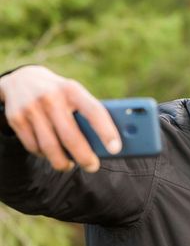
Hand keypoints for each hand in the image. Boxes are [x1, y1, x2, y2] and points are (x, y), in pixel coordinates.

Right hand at [0, 65, 121, 171]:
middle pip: (70, 136)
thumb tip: (107, 144)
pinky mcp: (16, 118)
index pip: (94, 111)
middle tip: (93, 166)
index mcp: (72, 89)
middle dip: (84, 157)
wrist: (22, 79)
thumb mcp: (75, 94)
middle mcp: (50, 97)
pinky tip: (52, 154)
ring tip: (71, 165)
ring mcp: (31, 108)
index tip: (116, 149)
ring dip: (63, 162)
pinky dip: (45, 156)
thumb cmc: (61, 93)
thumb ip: (89, 113)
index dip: (106, 132)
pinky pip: (34, 147)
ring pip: (50, 147)